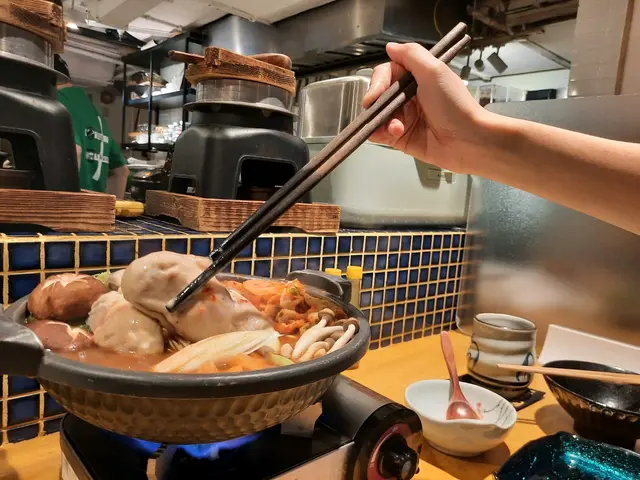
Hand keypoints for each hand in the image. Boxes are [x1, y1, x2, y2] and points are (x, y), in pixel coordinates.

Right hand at [362, 42, 489, 171]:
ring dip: (381, 119)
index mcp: (416, 78)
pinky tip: (394, 133)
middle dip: (376, 101)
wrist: (467, 139)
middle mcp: (408, 97)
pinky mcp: (401, 138)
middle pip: (378, 94)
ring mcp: (403, 118)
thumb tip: (390, 47)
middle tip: (376, 108)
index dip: (378, 82)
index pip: (387, 74)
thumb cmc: (453, 104)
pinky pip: (380, 134)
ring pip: (377, 114)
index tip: (376, 93)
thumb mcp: (434, 71)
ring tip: (396, 126)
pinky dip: (380, 133)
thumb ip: (411, 55)